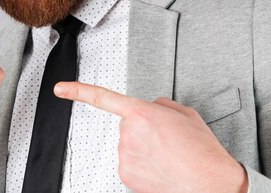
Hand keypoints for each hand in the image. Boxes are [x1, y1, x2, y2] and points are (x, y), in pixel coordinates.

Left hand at [55, 82, 247, 192]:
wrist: (210, 183)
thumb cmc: (201, 150)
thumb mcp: (184, 113)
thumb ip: (160, 105)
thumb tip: (151, 108)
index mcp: (141, 112)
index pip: (102, 97)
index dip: (78, 91)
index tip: (61, 89)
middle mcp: (128, 133)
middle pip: (127, 125)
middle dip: (143, 129)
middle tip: (166, 139)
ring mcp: (124, 155)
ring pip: (129, 145)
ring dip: (144, 148)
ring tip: (168, 155)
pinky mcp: (125, 174)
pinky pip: (130, 163)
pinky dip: (143, 165)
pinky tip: (160, 167)